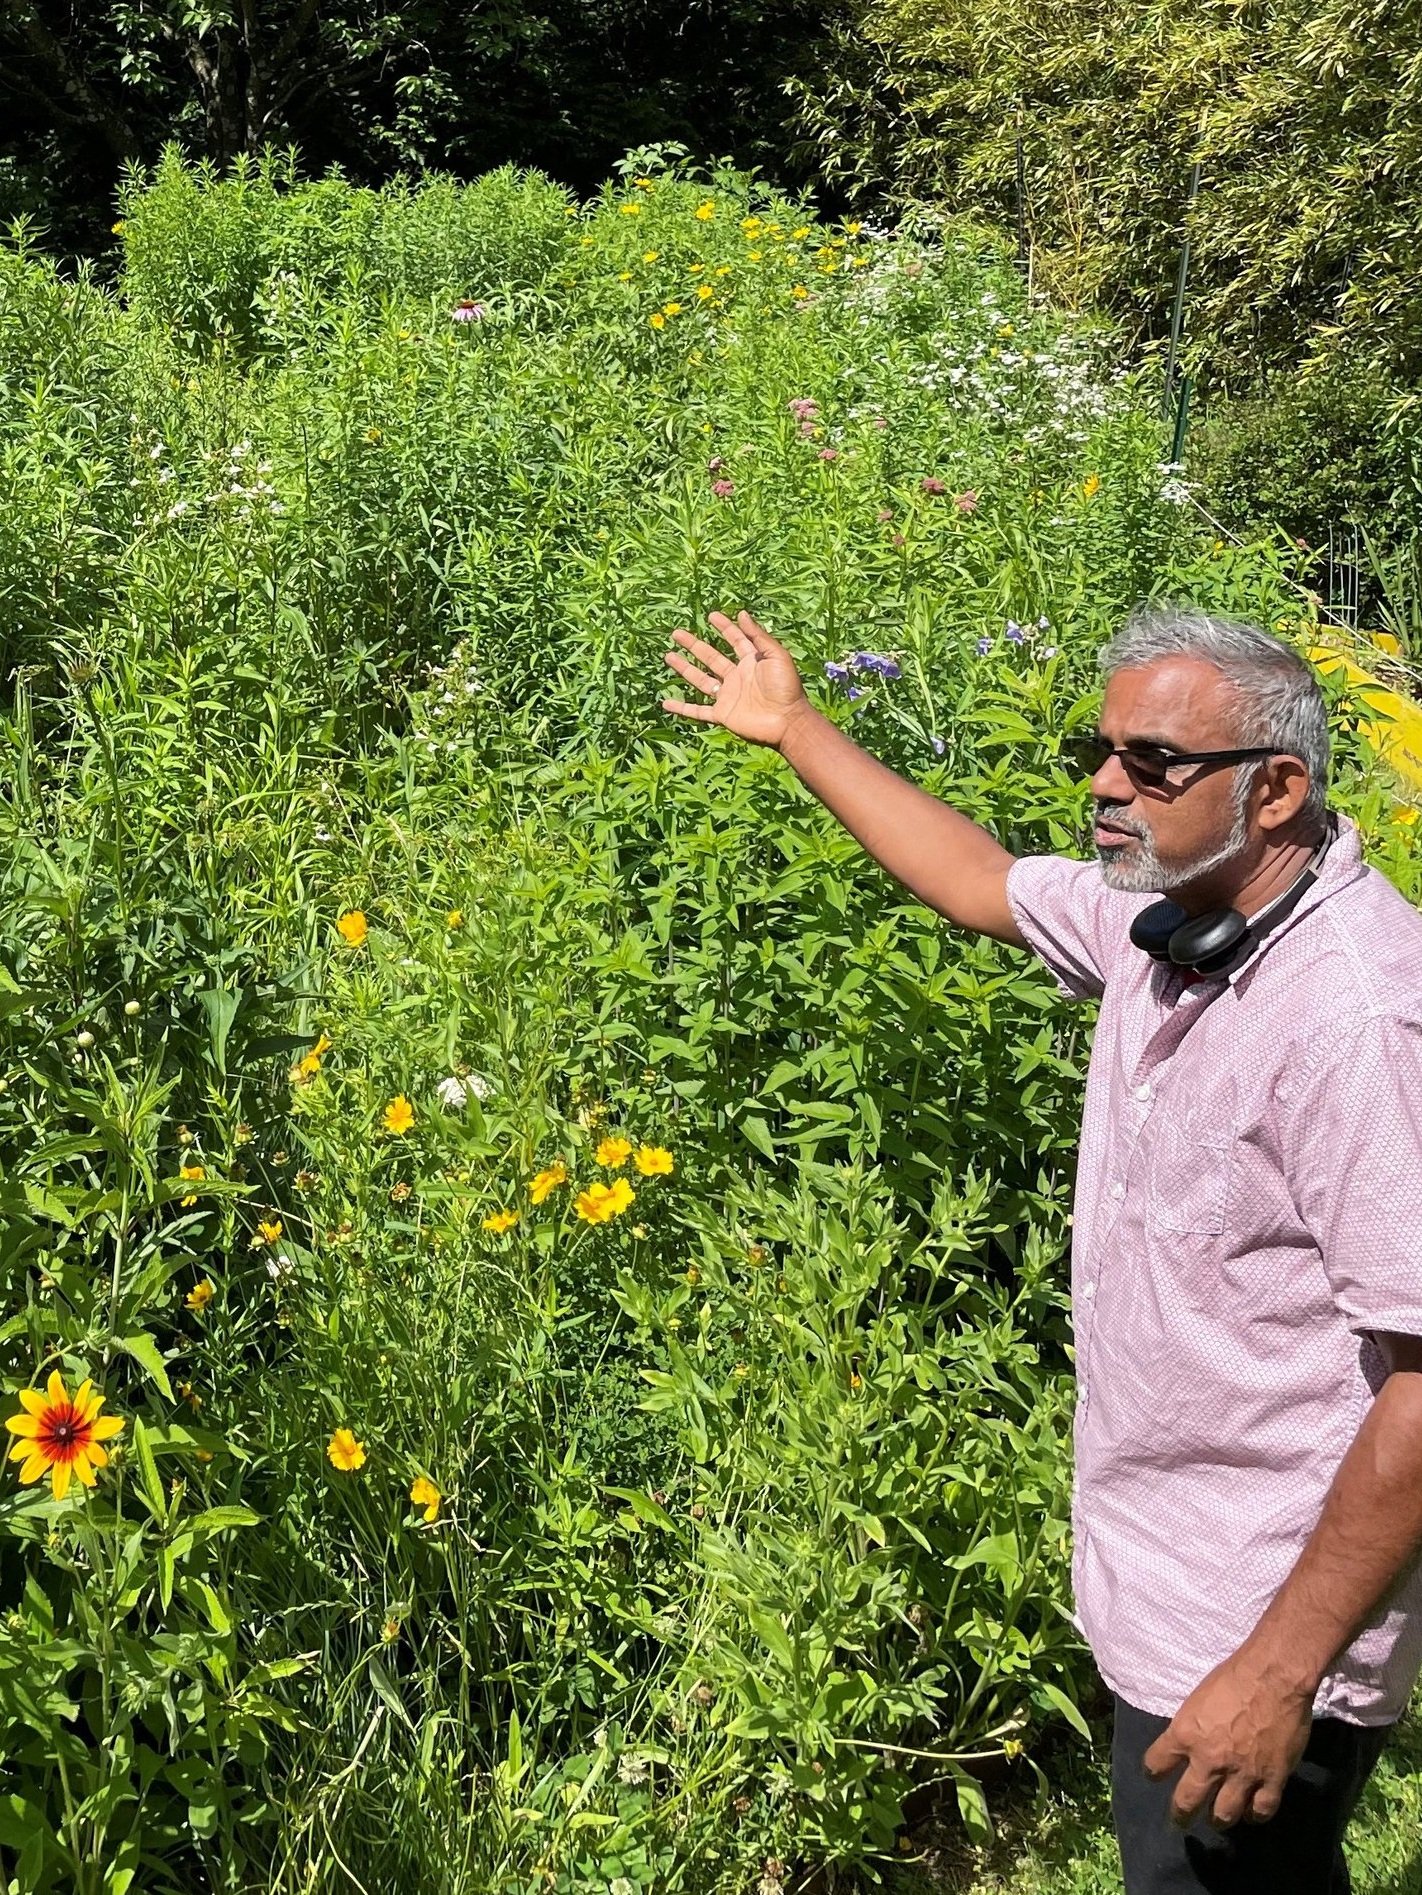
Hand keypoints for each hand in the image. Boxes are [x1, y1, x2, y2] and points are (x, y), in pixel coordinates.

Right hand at [660, 610, 812, 750]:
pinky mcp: (723, 715)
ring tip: (668, 656)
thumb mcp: (776, 656)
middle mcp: (737, 677)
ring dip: (684, 668)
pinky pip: (698, 711)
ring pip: (700, 679)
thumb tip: (742, 614)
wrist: (788, 721)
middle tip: (677, 633)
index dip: (724, 627)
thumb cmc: (786, 688)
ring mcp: (728, 696)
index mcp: (752, 661)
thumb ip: (758, 636)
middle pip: (710, 657)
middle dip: (693, 645)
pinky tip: (666, 702)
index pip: (735, 640)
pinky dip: (681, 708)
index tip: (711, 615)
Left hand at [1142, 1654, 1313, 1829]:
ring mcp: (1241, 1774)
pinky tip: (1251, 1812)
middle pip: (1186, 1801)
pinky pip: (1261, 1810)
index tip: (1154, 1775)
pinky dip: (1255, 1814)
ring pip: (1223, 1814)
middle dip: (1180, 1814)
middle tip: (1180, 1819)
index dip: (1153, 1771)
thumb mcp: (1198, 1699)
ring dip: (1217, 1819)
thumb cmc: (1234, 1677)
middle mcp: (1209, 1760)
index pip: (1157, 1763)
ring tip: (1216, 1819)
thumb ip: (1192, 1727)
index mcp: (1186, 1735)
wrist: (1274, 1677)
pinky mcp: (1272, 1779)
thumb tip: (1190, 1742)